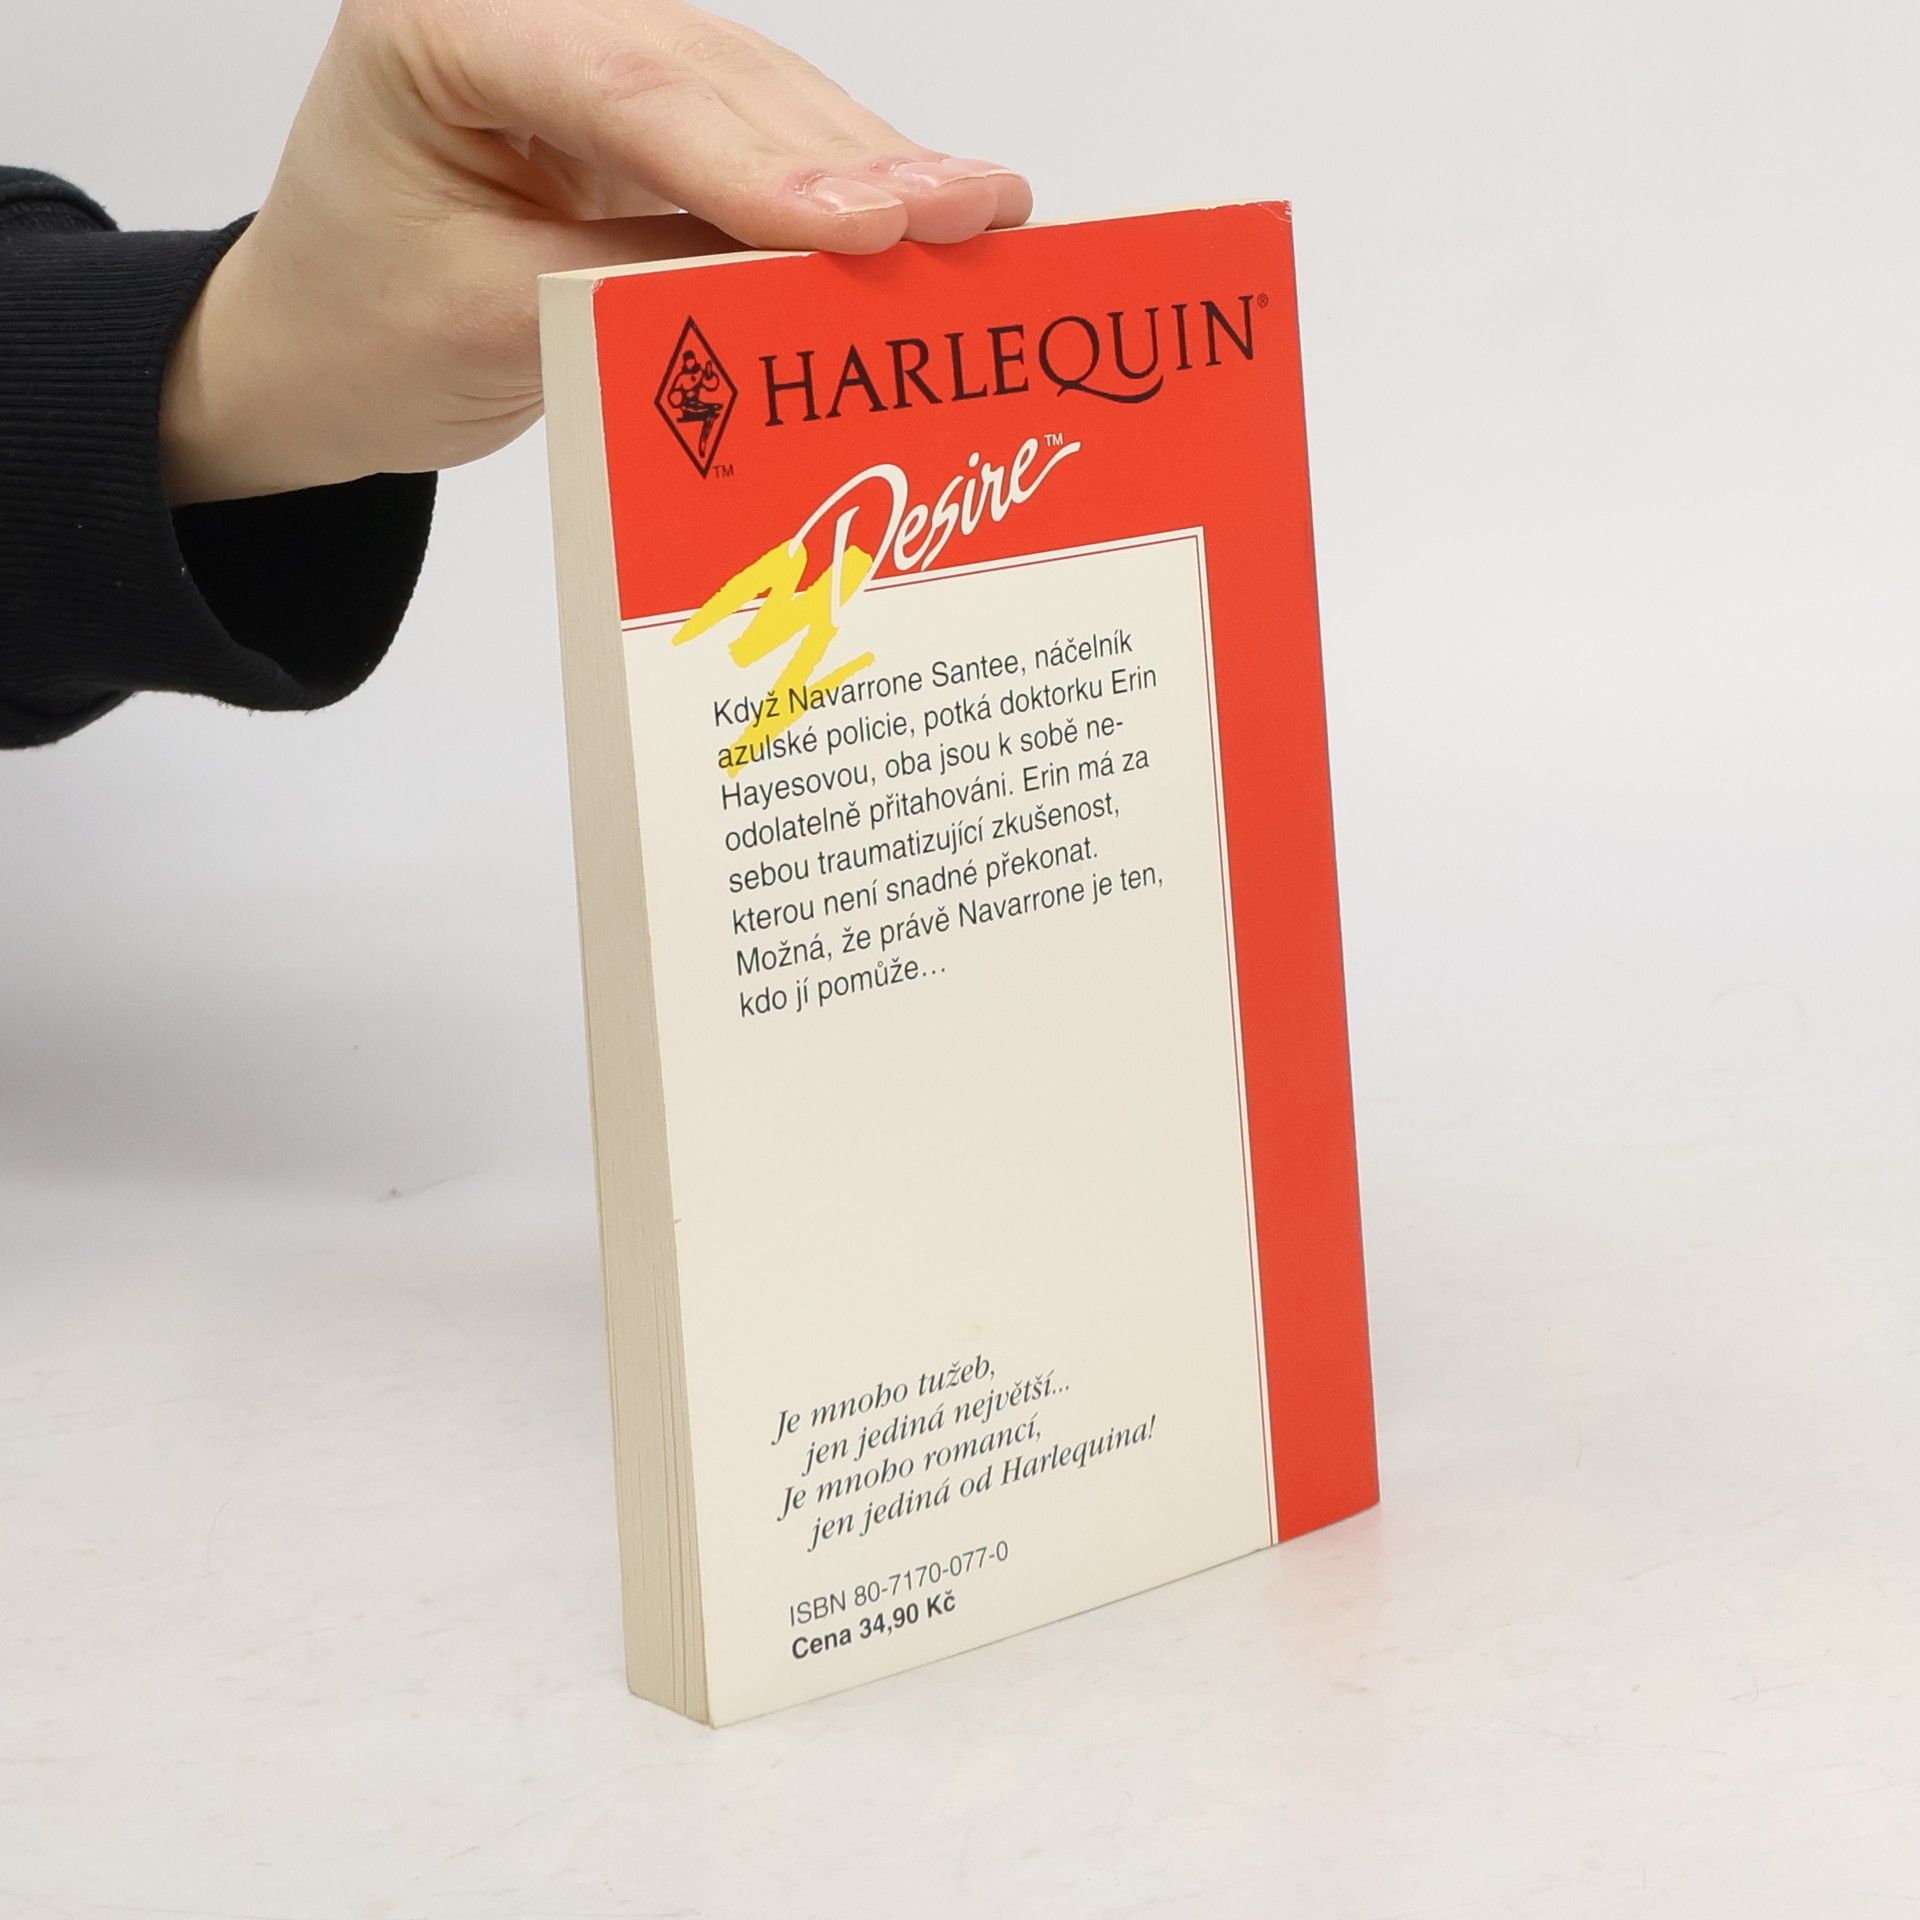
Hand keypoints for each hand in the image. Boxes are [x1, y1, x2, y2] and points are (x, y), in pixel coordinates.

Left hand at [161, 0, 1031, 503]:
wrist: (315, 353)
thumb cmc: (360, 337)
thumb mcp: (484, 324)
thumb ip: (634, 292)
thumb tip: (799, 293)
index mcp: (441, 25)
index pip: (623, 89)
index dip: (758, 160)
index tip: (868, 223)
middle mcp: (526, 13)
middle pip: (711, 75)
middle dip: (848, 153)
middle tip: (969, 211)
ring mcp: (591, 52)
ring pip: (756, 96)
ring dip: (871, 163)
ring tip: (979, 214)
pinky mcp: (640, 114)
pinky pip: (755, 141)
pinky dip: (840, 186)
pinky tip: (928, 212)